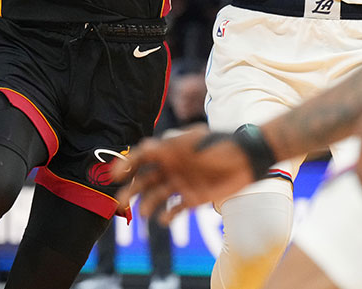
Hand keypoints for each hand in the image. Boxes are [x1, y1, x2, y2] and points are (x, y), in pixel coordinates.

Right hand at [114, 127, 254, 223]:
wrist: (245, 159)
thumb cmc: (218, 144)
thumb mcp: (193, 141)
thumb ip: (170, 146)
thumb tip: (144, 147)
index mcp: (169, 151)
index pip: (142, 158)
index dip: (127, 165)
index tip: (116, 175)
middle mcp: (171, 168)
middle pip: (145, 180)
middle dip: (132, 190)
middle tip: (121, 202)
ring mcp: (181, 184)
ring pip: (156, 197)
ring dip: (148, 205)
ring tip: (145, 214)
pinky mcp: (193, 198)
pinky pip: (175, 210)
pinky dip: (168, 216)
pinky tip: (164, 220)